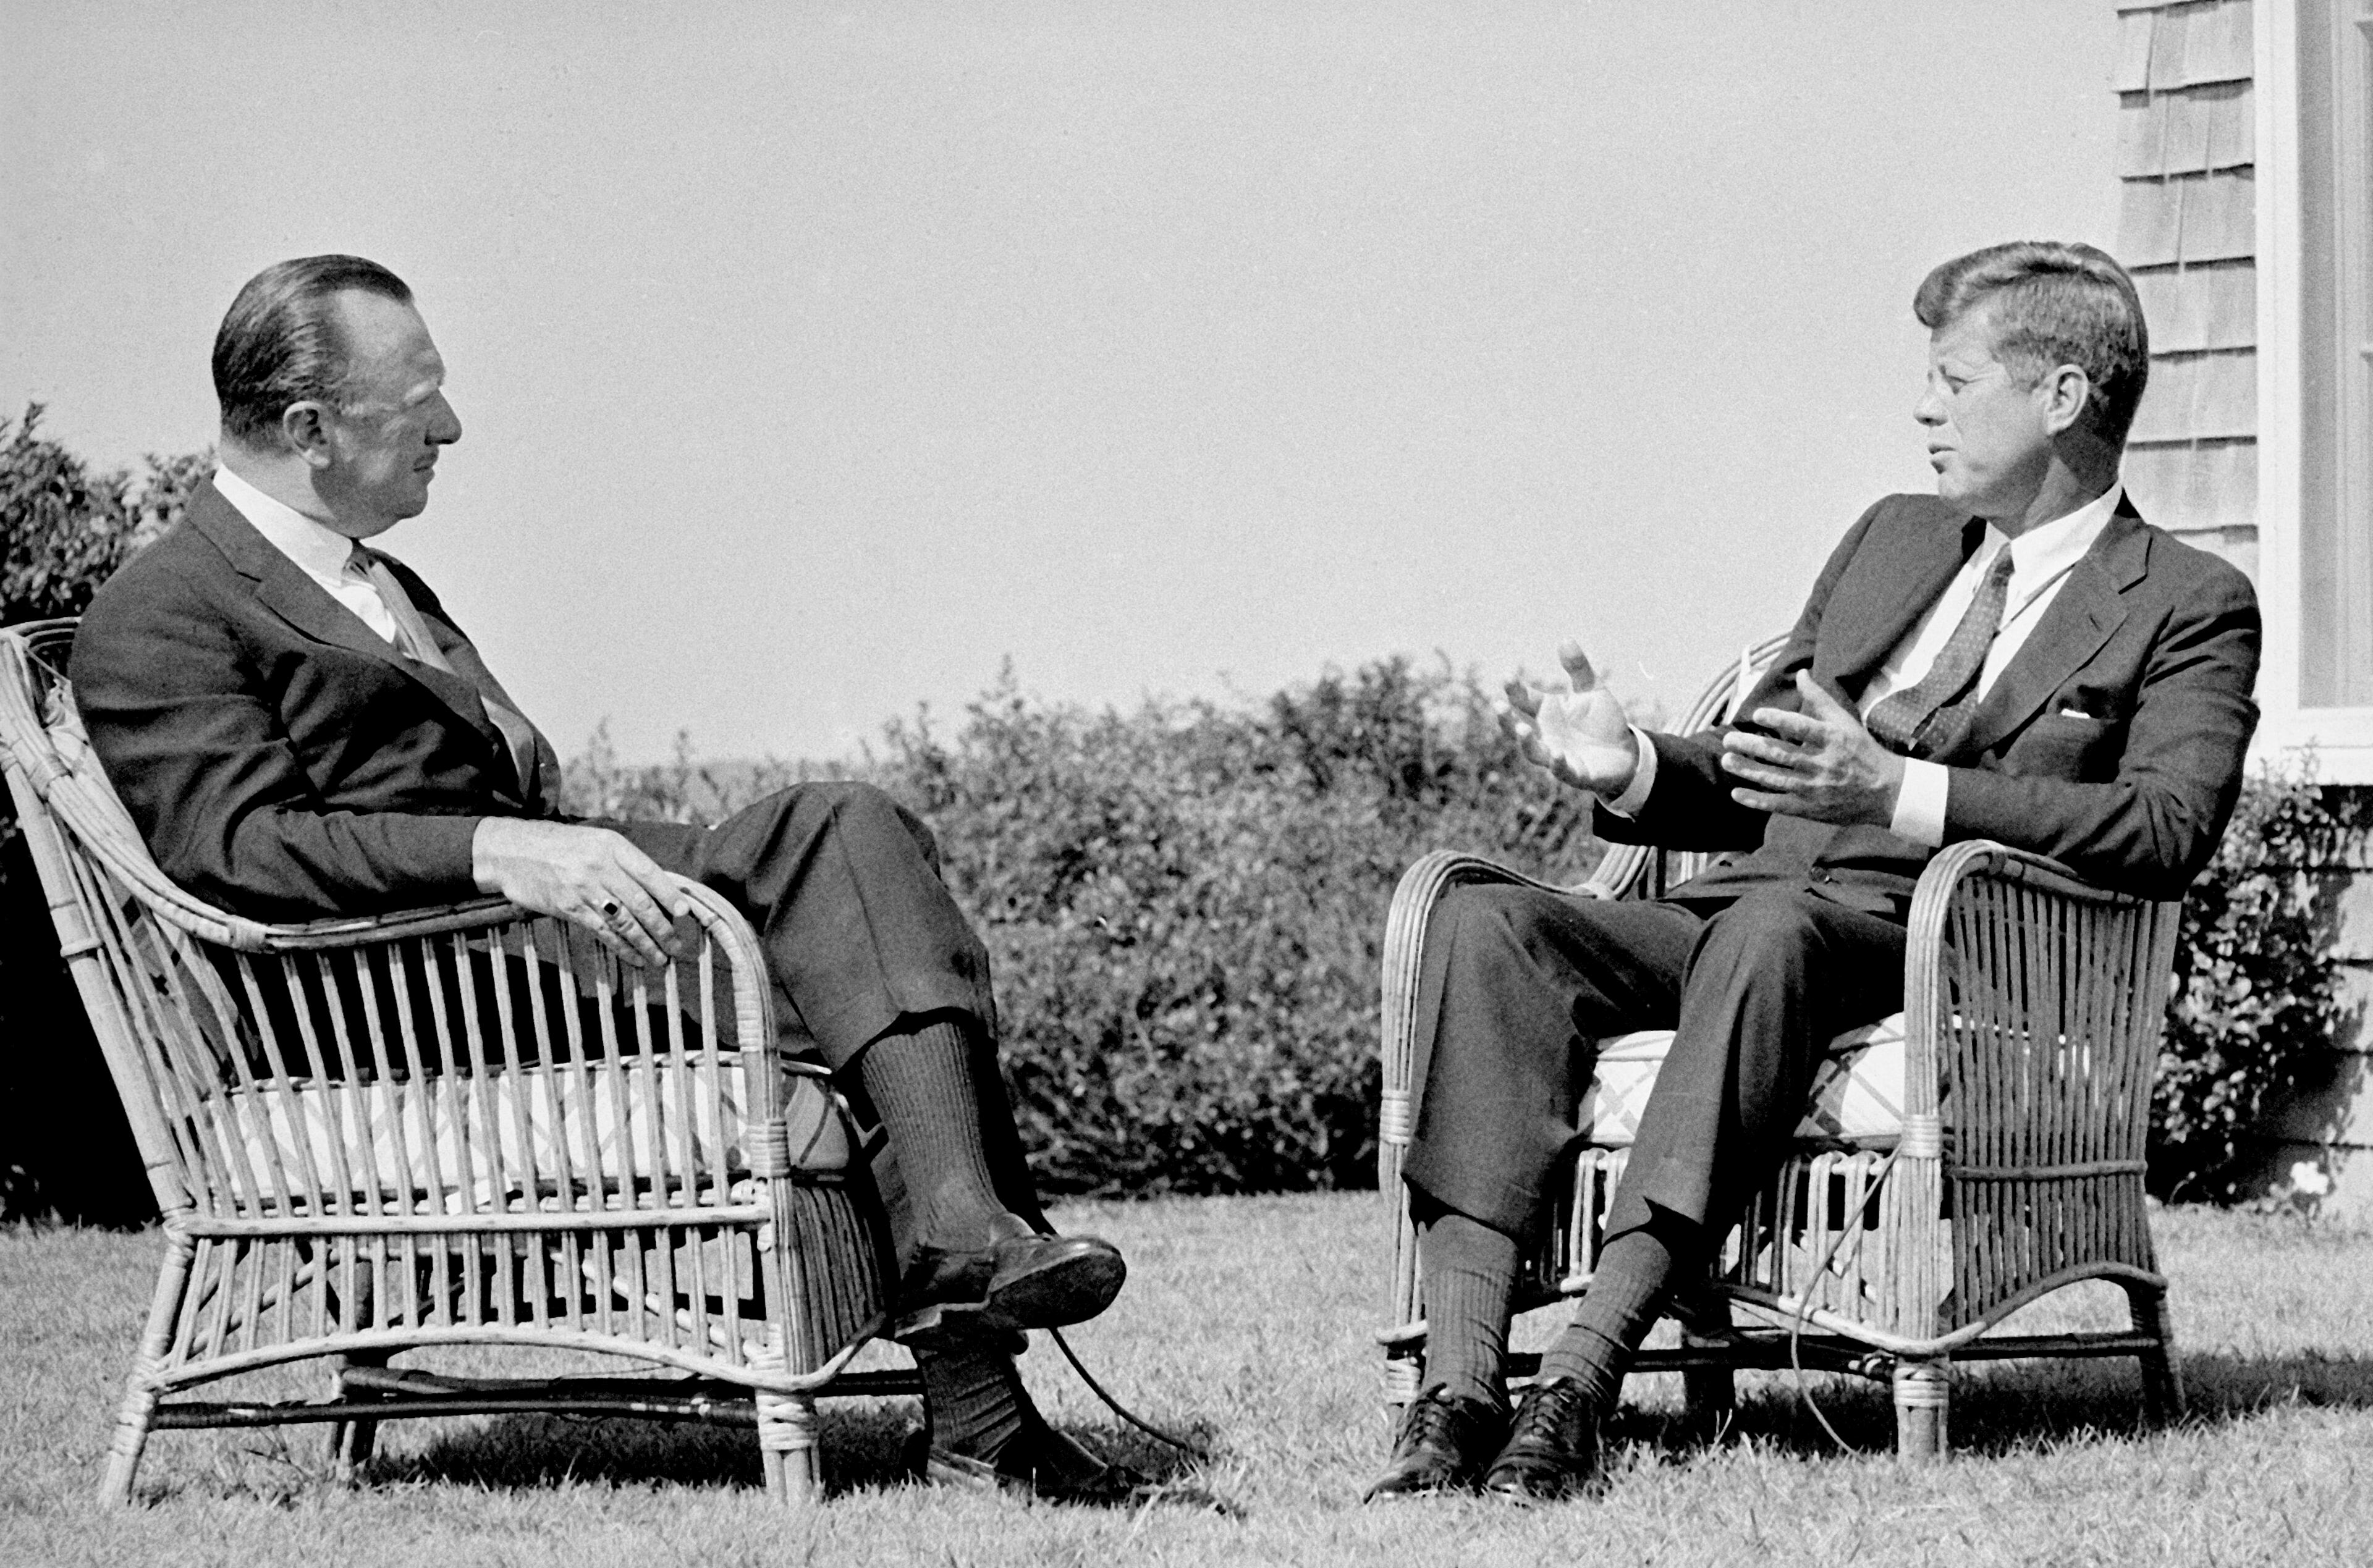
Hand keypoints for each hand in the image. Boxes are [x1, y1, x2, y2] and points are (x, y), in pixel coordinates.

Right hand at [471, 818, 693, 967]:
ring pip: (625, 921)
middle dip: (663, 928)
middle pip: (641, 902)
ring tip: (661, 959)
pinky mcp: (568, 907)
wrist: (511, 850)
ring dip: (646, 943)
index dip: (670, 894)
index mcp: (612, 845)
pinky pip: (602, 931)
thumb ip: (624, 862)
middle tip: (678, 946)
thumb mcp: (595, 842)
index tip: (685, 914)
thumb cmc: (560, 846)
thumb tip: (661, 889)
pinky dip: (622, 948)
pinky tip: (635, 958)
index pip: (650, 872)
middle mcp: (600, 865)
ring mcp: (583, 887)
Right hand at [1497, 641, 1640, 794]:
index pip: (1523, 699)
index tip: (1507, 675)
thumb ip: (1579, 668)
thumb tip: (1565, 639)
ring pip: (1534, 752)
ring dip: (1525, 742)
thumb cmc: (1603, 721)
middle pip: (1517, 728)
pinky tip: (1557, 754)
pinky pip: (1562, 770)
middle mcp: (1545, 734)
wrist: (1626, 752)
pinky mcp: (1575, 773)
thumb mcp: (1593, 690)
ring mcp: (1557, 755)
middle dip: (1506, 719)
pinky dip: (1558, 763)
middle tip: (1497, 705)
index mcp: (1546, 712)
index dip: (1514, 689)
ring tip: (1521, 728)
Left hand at [1719, 671, 1905, 825]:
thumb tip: (1801, 673)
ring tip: (1727, 760)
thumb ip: (1820, 699)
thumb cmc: (1862, 751)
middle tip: (1728, 740)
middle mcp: (1823, 764)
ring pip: (1776, 779)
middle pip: (1782, 755)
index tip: (1757, 715)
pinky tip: (1736, 793)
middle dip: (1753, 747)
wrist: (1886, 792)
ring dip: (1749, 771)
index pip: (1803, 729)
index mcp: (1833, 739)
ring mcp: (1816, 788)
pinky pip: (1780, 804)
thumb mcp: (1845, 722)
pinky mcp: (1811, 808)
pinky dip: (1757, 801)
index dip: (1780, 722)